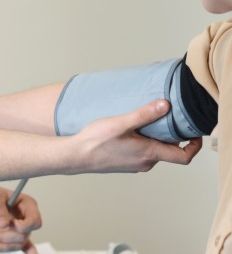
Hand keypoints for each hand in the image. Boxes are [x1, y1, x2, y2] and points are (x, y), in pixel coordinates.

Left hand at [0, 184, 40, 252]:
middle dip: (5, 237)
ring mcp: (21, 228)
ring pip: (17, 244)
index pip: (34, 220)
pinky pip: (20, 247)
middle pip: (23, 235)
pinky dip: (22, 252)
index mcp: (27, 204)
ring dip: (1, 246)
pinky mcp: (14, 236)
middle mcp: (27, 218)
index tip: (11, 225)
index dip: (25, 226)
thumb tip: (4, 225)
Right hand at [72, 100, 201, 172]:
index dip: (194, 145)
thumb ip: (144, 114)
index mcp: (149, 153)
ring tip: (142, 121)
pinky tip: (127, 131)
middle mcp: (145, 163)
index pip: (183, 156)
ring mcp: (134, 165)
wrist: (75, 156)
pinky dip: (141, 141)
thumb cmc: (96, 142)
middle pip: (167, 150)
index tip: (194, 133)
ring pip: (152, 151)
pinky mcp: (124, 163)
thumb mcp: (121, 123)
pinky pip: (140, 152)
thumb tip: (165, 105)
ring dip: (153, 137)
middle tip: (164, 117)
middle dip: (170, 134)